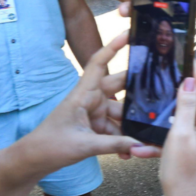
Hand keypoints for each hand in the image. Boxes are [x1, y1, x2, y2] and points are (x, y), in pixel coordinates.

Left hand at [15, 31, 158, 172]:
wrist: (33, 161)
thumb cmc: (50, 146)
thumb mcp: (83, 145)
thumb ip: (115, 144)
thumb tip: (141, 145)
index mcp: (83, 95)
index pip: (98, 64)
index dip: (112, 47)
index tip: (128, 33)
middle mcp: (91, 100)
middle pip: (119, 87)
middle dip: (139, 90)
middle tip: (162, 91)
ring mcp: (95, 113)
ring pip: (122, 112)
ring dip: (132, 125)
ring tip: (144, 138)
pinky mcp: (97, 126)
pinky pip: (117, 128)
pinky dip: (123, 139)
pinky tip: (129, 152)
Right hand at [159, 63, 195, 195]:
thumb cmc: (182, 172)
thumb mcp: (179, 135)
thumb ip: (184, 107)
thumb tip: (189, 81)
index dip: (195, 70)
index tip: (186, 56)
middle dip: (183, 87)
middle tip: (167, 72)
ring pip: (191, 113)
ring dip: (173, 110)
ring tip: (159, 99)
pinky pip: (187, 128)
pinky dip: (172, 128)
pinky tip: (155, 134)